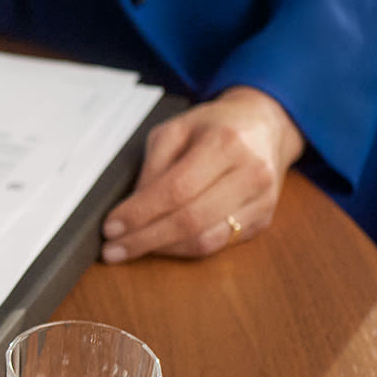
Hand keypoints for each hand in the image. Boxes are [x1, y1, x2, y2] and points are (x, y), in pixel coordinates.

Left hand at [100, 86, 304, 261]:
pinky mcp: (263, 220)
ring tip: (132, 249)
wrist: (265, 126)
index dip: (140, 213)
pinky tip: (162, 245)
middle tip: (113, 249)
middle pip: (191, 220)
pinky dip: (184, 249)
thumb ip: (153, 166)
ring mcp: (262, 200)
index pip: (176, 189)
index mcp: (225, 143)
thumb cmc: (215, 126)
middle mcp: (250, 173)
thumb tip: (132, 209)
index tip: (111, 227)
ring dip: (163, 250)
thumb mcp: (176, 129)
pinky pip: (218, 245)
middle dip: (145, 239)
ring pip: (205, 240)